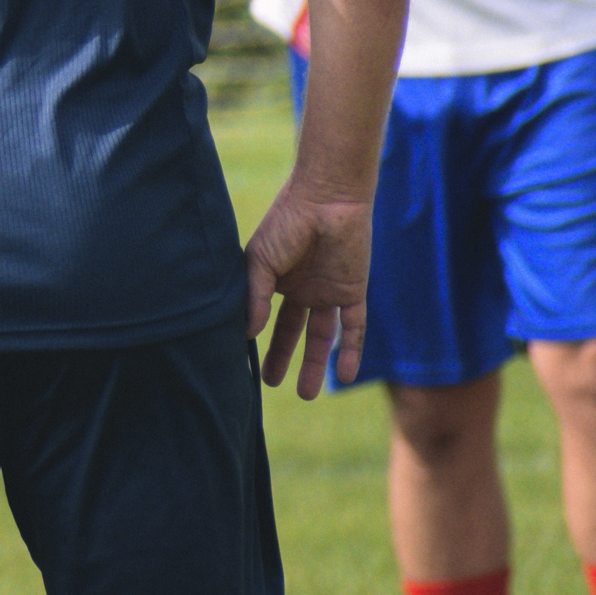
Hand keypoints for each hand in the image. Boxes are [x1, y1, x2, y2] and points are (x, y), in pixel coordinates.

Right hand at [244, 181, 373, 398]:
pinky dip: (350, 351)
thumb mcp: (260, 260)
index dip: (254, 338)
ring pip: (321, 336)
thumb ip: (255, 297)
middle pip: (291, 331)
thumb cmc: (287, 222)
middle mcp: (301, 288)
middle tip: (270, 384)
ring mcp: (327, 291)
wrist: (328, 200)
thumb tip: (247, 333)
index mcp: (275, 278)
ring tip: (305, 394)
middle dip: (281, 357)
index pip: (264, 316)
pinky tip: (344, 375)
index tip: (242, 362)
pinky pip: (353, 327)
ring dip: (313, 364)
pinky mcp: (353, 292)